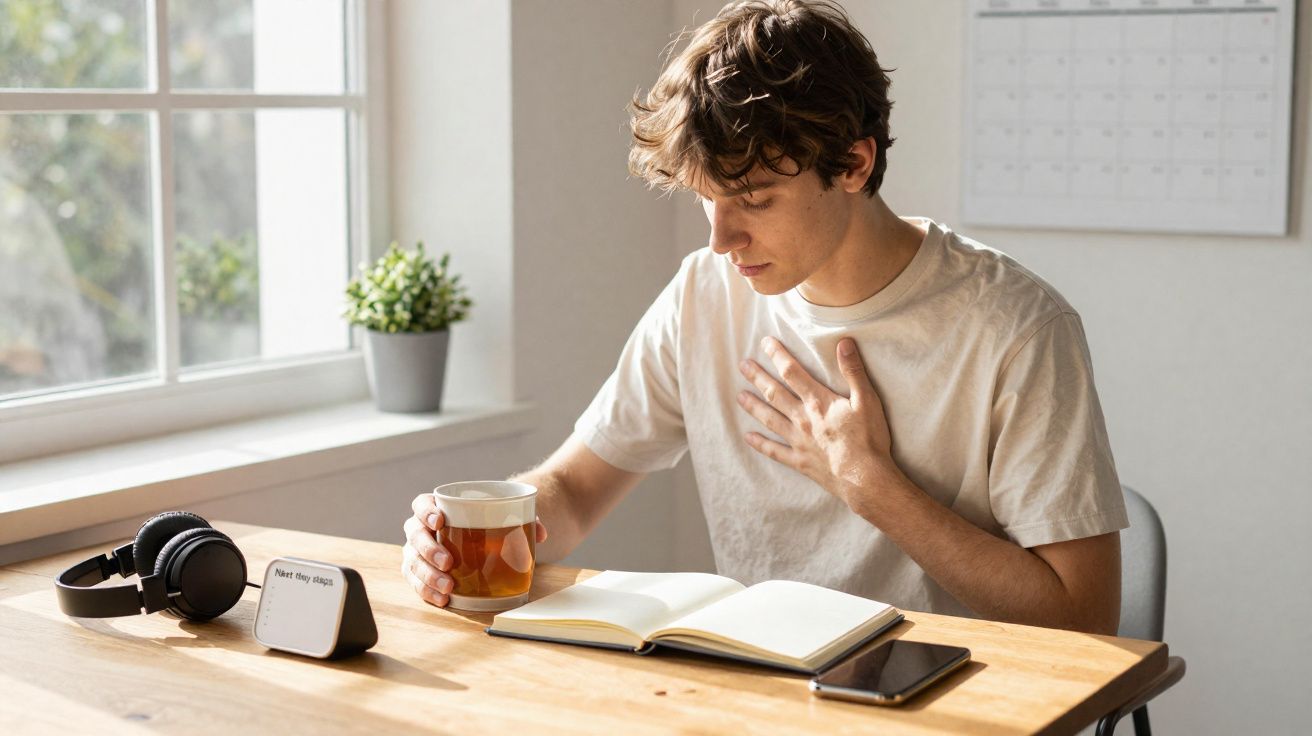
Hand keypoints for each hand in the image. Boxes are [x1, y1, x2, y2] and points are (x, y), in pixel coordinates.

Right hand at [402, 492, 547, 607]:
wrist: (480, 541)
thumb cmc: (486, 524)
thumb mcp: (502, 517)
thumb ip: (521, 520)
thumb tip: (541, 533)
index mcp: (436, 508)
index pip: (421, 504)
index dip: (426, 511)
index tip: (440, 520)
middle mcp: (421, 529)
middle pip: (414, 535)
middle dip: (428, 549)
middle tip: (448, 561)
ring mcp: (417, 552)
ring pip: (412, 562)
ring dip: (428, 576)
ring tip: (448, 587)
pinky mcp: (420, 573)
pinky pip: (417, 583)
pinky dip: (428, 592)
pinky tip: (442, 599)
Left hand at [736, 336, 901, 506]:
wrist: (865, 479)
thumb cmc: (869, 439)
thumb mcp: (867, 400)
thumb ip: (853, 371)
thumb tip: (844, 342)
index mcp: (818, 402)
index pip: (792, 372)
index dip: (777, 355)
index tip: (765, 343)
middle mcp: (802, 419)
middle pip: (774, 393)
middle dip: (758, 377)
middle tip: (742, 365)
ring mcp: (798, 441)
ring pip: (770, 418)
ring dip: (753, 406)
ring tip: (739, 396)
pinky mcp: (799, 461)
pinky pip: (774, 451)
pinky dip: (760, 444)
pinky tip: (748, 437)